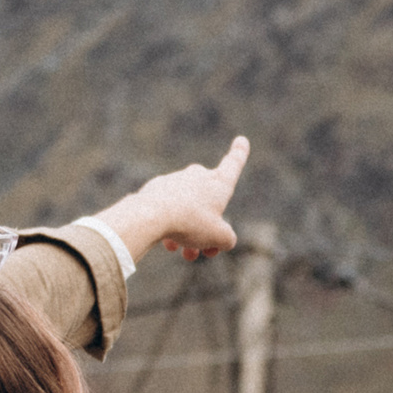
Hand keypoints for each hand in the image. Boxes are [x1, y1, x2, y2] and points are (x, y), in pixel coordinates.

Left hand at [98, 138, 249, 263]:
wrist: (151, 215)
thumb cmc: (191, 222)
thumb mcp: (219, 237)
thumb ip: (227, 238)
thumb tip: (219, 239)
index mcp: (218, 182)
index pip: (234, 164)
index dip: (239, 153)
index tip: (241, 139)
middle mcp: (198, 176)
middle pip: (209, 202)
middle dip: (209, 228)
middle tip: (205, 251)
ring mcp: (176, 181)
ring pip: (188, 210)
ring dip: (189, 233)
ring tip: (184, 253)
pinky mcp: (156, 189)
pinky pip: (169, 210)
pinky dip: (171, 226)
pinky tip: (166, 243)